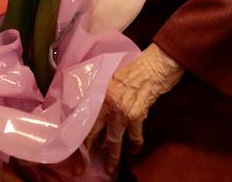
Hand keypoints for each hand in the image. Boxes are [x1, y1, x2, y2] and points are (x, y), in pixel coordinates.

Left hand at [84, 44, 182, 174]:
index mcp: (99, 93)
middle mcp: (108, 104)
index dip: (79, 134)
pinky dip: (135, 144)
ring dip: (112, 156)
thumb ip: (104, 92)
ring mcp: (122, 112)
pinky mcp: (137, 116)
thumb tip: (96, 108)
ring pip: (113, 140)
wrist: (157, 64)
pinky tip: (134, 150)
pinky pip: (134, 136)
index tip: (74, 147)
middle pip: (94, 133)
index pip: (84, 118)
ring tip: (110, 168)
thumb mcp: (114, 77)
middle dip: (88, 152)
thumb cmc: (137, 67)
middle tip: (80, 168)